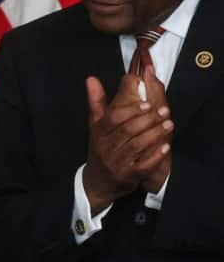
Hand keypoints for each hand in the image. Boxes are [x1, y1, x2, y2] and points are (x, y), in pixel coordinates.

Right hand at [83, 67, 172, 213]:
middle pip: (128, 131)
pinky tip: (166, 146)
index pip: (114, 119)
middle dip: (148, 120)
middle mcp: (106, 148)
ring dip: (155, 134)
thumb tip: (91, 79)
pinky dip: (155, 156)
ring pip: (137, 146)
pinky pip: (143, 165)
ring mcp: (116, 163)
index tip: (148, 104)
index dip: (132, 110)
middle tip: (165, 111)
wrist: (97, 182)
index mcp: (99, 133)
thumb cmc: (100, 149)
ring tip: (169, 124)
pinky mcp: (127, 176)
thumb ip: (96, 102)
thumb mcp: (95, 126)